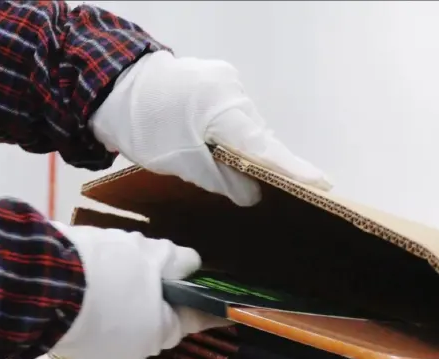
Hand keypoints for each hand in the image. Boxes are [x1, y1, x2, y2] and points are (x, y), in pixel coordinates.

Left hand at [50, 224, 226, 358]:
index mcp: (166, 257)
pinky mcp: (69, 239)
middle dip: (146, 284)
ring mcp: (101, 236)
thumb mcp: (152, 335)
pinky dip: (84, 278)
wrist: (48, 289)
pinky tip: (69, 301)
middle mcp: (137, 239)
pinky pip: (86, 261)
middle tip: (131, 317)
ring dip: (111, 281)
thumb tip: (193, 316)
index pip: (192, 264)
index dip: (189, 289)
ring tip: (92, 311)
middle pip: (151, 261)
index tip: (178, 310)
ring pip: (117, 260)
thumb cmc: (112, 317)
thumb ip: (175, 325)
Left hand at [91, 51, 331, 206]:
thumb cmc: (143, 124)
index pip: (264, 146)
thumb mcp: (179, 161)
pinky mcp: (217, 83)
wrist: (116, 87)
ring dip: (245, 152)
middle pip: (258, 137)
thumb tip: (253, 196)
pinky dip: (233, 138)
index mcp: (223, 107)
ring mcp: (226, 83)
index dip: (293, 169)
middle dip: (265, 166)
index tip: (322, 184)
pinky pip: (235, 117)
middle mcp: (232, 90)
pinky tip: (224, 153)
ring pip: (247, 128)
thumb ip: (220, 179)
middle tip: (273, 194)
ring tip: (239, 176)